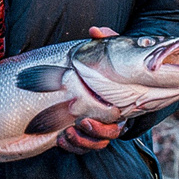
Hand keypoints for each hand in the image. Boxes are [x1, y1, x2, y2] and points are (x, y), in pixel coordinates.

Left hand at [57, 25, 125, 153]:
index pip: (115, 123)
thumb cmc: (110, 62)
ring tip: (67, 133)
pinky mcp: (83, 131)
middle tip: (78, 124)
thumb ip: (105, 40)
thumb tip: (93, 31)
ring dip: (82, 142)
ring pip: (95, 144)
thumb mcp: (106, 50)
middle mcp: (110, 117)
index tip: (84, 121)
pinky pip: (83, 147)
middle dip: (92, 135)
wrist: (101, 71)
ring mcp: (97, 125)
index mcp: (117, 102)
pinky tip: (60, 139)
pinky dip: (73, 146)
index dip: (102, 128)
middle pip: (107, 137)